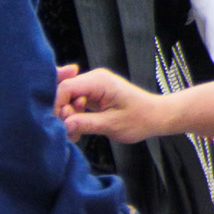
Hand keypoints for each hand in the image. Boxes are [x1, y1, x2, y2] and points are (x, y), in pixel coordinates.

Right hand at [54, 65, 180, 143]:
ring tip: (77, 134)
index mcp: (99, 82)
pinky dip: (74, 117)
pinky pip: (75, 103)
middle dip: (63, 113)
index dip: (57, 106)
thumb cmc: (140, 119)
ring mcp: (93, 87)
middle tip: (71, 132)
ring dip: (68, 117)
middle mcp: (94, 79)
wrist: (156, 116)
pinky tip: (80, 130)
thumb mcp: (112, 125)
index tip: (60, 125)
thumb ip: (86, 123)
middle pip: (64, 92)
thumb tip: (64, 125)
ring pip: (68, 99)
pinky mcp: (94, 95)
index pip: (66, 88)